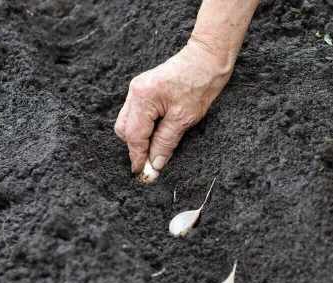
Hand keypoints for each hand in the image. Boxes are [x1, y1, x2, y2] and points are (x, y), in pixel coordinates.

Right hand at [114, 40, 232, 175]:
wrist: (207, 58)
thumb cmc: (200, 84)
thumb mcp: (184, 118)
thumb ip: (166, 142)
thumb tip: (155, 163)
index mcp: (143, 98)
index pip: (134, 136)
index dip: (138, 156)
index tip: (142, 174)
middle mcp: (135, 92)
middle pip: (125, 129)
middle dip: (135, 148)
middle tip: (150, 163)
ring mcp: (138, 89)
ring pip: (129, 122)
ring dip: (139, 138)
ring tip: (156, 150)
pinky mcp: (145, 89)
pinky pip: (137, 114)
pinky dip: (144, 127)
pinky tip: (157, 135)